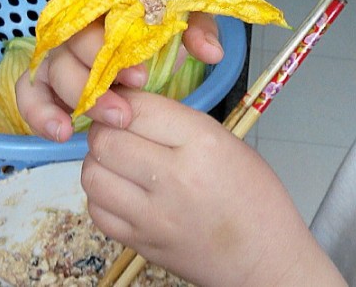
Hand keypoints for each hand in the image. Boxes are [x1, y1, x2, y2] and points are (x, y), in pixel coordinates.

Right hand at [15, 12, 223, 142]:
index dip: (109, 51)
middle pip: (66, 52)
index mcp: (110, 6)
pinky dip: (40, 113)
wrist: (163, 12)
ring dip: (57, 103)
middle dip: (89, 86)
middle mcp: (80, 27)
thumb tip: (213, 52)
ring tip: (73, 132)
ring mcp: (64, 52)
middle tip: (121, 114)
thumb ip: (199, 29)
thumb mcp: (191, 17)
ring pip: (45, 73)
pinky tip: (61, 134)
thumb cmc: (172, 16)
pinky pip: (33, 92)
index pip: (96, 23)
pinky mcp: (55, 78)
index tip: (141, 78)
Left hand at [81, 89, 345, 286]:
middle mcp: (172, 176)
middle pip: (106, 140)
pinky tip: (121, 188)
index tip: (127, 101)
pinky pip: (97, 210)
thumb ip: (180, 124)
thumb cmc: (255, 195)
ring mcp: (151, 215)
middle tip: (119, 128)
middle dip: (107, 128)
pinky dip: (102, 193)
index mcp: (202, 143)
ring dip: (99, 160)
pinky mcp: (138, 243)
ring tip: (119, 158)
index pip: (139, 109)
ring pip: (92, 174)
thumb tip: (136, 109)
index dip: (126, 100)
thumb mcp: (228, 142)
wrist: (263, 255)